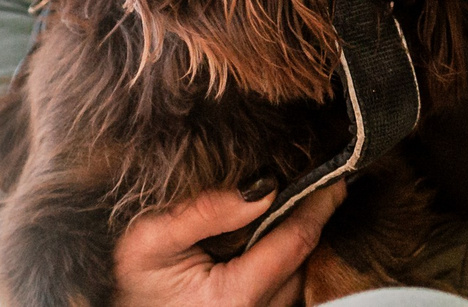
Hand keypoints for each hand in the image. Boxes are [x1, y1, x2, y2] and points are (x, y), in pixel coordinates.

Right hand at [109, 182, 346, 306]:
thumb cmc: (132, 285)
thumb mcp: (149, 242)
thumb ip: (206, 212)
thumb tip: (265, 187)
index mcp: (234, 299)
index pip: (297, 241)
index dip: (319, 203)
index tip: (335, 172)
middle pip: (304, 256)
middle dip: (309, 216)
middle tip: (310, 178)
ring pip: (300, 272)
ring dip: (295, 239)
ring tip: (283, 206)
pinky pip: (288, 286)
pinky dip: (285, 259)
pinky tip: (268, 238)